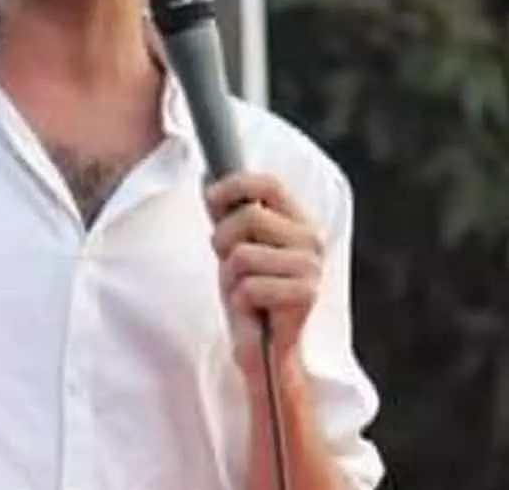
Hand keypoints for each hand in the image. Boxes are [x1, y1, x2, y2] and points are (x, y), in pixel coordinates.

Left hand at [206, 173, 323, 380]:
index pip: (268, 183)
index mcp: (297, 218)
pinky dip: (241, 302)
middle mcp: (311, 238)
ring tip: (243, 289)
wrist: (262, 342)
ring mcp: (312, 266)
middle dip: (223, 241)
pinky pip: (250, 287)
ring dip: (231, 277)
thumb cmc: (246, 287)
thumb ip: (226, 211)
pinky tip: (254, 309)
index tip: (211, 199)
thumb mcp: (232, 242)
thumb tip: (206, 175)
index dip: (233, 186)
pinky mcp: (306, 295)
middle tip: (231, 264)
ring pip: (242, 255)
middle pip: (248, 217)